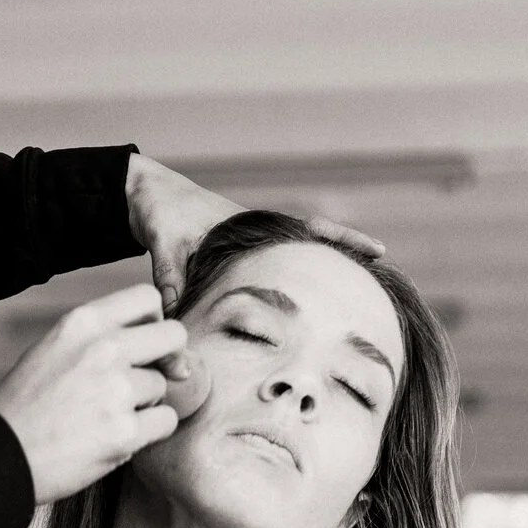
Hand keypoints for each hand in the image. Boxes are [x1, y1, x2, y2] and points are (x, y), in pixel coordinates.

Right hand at [0, 285, 186, 505]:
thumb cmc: (27, 406)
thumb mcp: (53, 349)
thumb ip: (102, 338)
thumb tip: (171, 348)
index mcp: (82, 322)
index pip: (148, 298)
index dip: (154, 322)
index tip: (143, 345)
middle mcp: (102, 349)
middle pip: (173, 336)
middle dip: (167, 359)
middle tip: (143, 381)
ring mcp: (116, 391)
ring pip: (165, 385)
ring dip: (147, 403)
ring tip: (107, 416)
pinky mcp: (124, 432)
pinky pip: (166, 421)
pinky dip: (149, 432)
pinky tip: (116, 436)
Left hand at [124, 155, 384, 314]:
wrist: (144, 198)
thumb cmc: (161, 215)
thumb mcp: (167, 251)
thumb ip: (173, 287)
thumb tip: (175, 329)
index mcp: (254, 225)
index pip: (311, 230)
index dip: (345, 241)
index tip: (380, 252)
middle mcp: (260, 233)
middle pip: (316, 245)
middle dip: (346, 261)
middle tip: (382, 283)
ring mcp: (251, 244)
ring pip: (297, 259)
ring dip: (323, 274)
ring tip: (353, 303)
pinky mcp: (237, 255)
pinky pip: (273, 268)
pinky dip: (292, 282)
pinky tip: (305, 306)